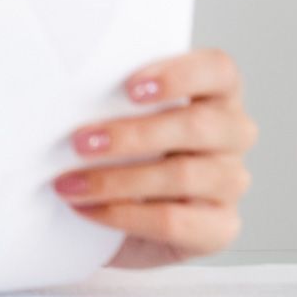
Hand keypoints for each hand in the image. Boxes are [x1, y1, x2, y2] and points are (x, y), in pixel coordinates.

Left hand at [54, 47, 257, 269]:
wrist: (118, 220)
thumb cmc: (118, 151)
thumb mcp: (116, 116)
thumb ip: (110, 98)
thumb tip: (65, 93)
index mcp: (213, 94)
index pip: (218, 70)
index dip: (179, 75)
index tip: (130, 88)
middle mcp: (231, 135)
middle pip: (198, 126)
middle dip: (132, 135)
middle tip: (79, 142)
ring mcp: (230, 181)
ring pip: (183, 176)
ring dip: (117, 180)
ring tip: (70, 184)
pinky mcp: (220, 227)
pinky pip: (175, 221)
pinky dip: (124, 215)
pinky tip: (89, 208)